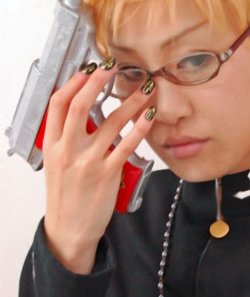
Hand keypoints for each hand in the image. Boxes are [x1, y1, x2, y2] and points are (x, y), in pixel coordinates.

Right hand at [43, 61, 155, 273]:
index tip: (88, 69)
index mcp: (52, 145)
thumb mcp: (56, 164)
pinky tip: (149, 115)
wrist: (69, 230)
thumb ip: (67, 138)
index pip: (58, 104)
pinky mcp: (108, 174)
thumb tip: (84, 111)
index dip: (73, 83)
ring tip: (145, 88)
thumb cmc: (66, 196)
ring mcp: (87, 162)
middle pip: (80, 106)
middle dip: (97, 82)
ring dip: (130, 101)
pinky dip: (140, 127)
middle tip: (113, 66)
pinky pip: (127, 144)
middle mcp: (67, 151)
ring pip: (110, 122)